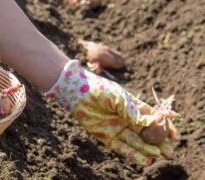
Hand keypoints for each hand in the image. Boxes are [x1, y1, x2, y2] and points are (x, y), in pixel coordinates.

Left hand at [45, 60, 178, 165]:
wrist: (78, 92)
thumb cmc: (100, 90)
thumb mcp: (119, 97)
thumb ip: (134, 111)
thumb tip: (152, 122)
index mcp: (132, 107)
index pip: (151, 118)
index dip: (163, 127)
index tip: (174, 135)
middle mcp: (126, 119)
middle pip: (145, 133)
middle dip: (158, 142)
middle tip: (169, 151)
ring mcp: (117, 128)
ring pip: (135, 142)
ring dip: (147, 150)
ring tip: (158, 156)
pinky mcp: (106, 136)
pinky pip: (121, 148)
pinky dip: (132, 154)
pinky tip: (143, 160)